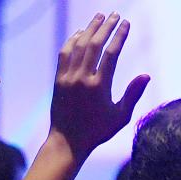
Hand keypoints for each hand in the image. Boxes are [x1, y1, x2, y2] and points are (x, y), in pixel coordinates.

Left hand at [50, 12, 149, 159]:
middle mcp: (81, 79)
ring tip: (99, 17)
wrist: (67, 142)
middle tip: (114, 14)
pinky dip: (72, 42)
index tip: (126, 23)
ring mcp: (67, 79)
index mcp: (99, 86)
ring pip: (78, 47)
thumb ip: (133, 94)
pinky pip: (64, 56)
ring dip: (89, 29)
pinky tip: (79, 34)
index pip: (111, 53)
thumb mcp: (120, 116)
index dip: (120, 35)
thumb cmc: (97, 131)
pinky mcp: (58, 81)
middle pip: (94, 45)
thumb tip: (146, 75)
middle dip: (105, 27)